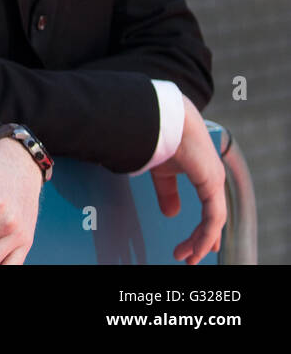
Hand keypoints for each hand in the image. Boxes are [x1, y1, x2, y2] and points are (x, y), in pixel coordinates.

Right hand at [150, 96, 225, 263]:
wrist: (163, 117)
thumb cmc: (161, 136)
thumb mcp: (161, 171)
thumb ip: (167, 192)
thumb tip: (172, 213)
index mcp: (203, 173)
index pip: (210, 208)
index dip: (204, 229)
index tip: (196, 246)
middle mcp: (213, 178)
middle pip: (214, 218)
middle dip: (202, 240)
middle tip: (191, 257)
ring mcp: (214, 180)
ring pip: (214, 221)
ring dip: (201, 241)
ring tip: (188, 256)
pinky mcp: (212, 183)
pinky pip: (213, 217)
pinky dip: (205, 234)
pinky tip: (197, 245)